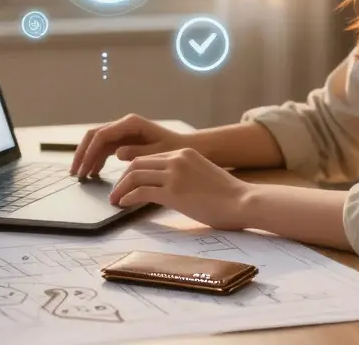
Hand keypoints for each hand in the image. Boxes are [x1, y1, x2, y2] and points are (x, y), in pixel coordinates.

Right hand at [71, 114, 191, 178]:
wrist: (186, 148)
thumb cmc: (174, 149)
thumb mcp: (157, 153)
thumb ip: (137, 153)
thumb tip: (116, 154)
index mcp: (130, 124)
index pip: (102, 135)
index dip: (89, 152)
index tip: (82, 169)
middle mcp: (124, 124)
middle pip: (94, 135)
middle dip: (83, 153)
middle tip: (75, 173)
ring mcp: (123, 131)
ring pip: (97, 142)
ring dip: (88, 157)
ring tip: (83, 176)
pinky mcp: (125, 140)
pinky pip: (105, 148)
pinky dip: (98, 159)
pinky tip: (94, 173)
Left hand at [109, 148, 251, 230]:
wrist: (243, 201)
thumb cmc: (228, 196)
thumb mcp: (202, 176)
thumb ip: (183, 176)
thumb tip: (166, 189)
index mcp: (184, 153)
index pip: (149, 158)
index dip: (133, 171)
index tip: (126, 183)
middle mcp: (177, 159)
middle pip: (137, 164)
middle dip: (122, 179)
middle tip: (115, 193)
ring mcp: (175, 174)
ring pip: (135, 176)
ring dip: (121, 189)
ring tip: (115, 200)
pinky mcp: (173, 192)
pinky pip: (141, 192)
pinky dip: (128, 198)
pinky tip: (123, 205)